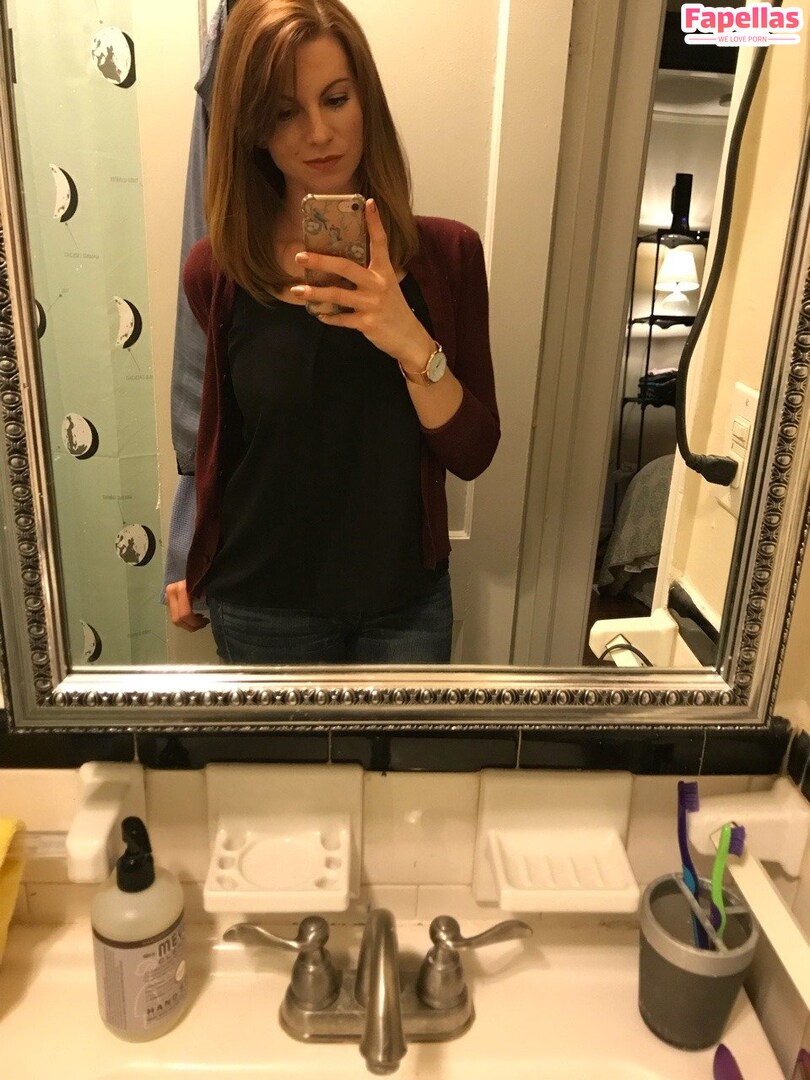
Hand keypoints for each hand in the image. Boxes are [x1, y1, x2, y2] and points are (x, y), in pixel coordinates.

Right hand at [166, 580, 208, 631]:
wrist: (200, 560)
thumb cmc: (207, 575)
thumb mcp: (208, 588)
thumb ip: (206, 600)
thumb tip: (209, 616)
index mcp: (182, 589)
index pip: (185, 614)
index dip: (195, 623)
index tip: (206, 621)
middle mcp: (171, 591)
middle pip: (177, 619)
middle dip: (191, 626)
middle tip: (202, 623)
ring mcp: (168, 593)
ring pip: (174, 618)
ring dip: (187, 623)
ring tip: (199, 619)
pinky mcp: (168, 596)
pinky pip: (174, 613)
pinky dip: (184, 618)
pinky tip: (193, 615)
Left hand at [290, 199, 434, 370]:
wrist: (409, 339)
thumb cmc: (394, 310)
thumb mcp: (388, 287)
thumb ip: (370, 275)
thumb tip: (342, 265)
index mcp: (385, 271)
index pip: (380, 242)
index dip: (374, 222)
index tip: (368, 203)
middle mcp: (378, 284)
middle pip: (346, 267)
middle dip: (321, 261)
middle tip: (300, 257)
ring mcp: (372, 304)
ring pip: (338, 295)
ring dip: (315, 292)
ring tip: (297, 289)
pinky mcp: (367, 323)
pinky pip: (341, 319)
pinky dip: (327, 317)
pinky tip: (317, 313)